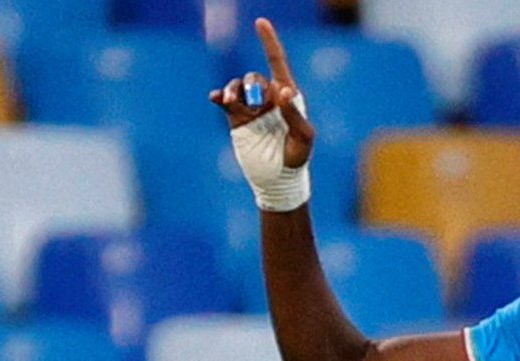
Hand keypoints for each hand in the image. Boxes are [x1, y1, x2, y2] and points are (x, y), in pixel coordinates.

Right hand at [208, 17, 313, 168]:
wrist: (277, 179)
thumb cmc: (296, 158)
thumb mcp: (302, 137)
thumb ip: (294, 113)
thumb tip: (282, 90)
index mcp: (288, 96)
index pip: (277, 63)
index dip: (269, 42)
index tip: (260, 22)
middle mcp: (269, 98)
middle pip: (254, 77)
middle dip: (253, 87)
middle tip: (257, 107)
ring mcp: (251, 108)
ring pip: (237, 86)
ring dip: (233, 90)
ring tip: (230, 101)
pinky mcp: (236, 119)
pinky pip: (225, 100)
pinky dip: (220, 96)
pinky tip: (217, 98)